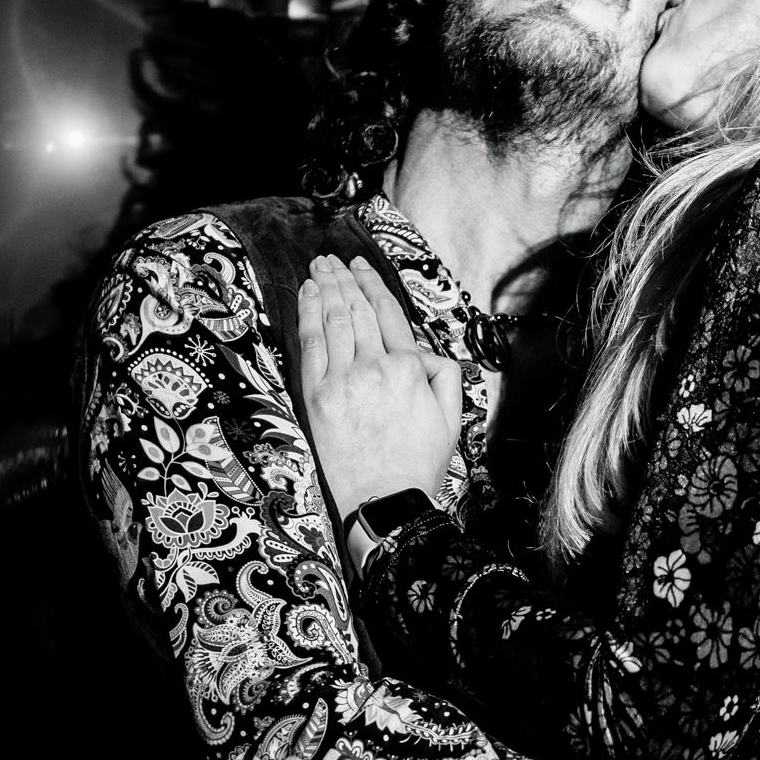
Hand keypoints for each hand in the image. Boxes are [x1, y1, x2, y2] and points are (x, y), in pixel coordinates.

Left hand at [296, 256, 462, 524]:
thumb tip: (429, 354)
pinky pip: (311, 346)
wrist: (386, 499)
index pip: (388, 313)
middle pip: (356, 310)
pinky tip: (308, 299)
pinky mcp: (318, 397)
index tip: (360, 266)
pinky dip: (309, 317)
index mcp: (410, 369)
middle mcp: (375, 366)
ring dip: (325, 290)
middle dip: (343, 280)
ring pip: (333, 321)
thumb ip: (445, 376)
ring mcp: (343, 379)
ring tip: (319, 270)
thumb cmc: (420, 462)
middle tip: (331, 260)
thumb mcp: (452, 417)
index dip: (372, 284)